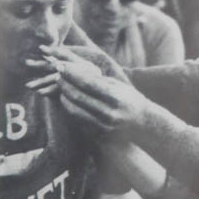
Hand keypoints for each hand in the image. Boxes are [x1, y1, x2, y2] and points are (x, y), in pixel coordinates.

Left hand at [35, 47, 154, 136]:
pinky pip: (77, 118)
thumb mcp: (117, 85)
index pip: (87, 83)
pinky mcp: (96, 133)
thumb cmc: (129, 98)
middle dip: (64, 83)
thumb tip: (74, 69)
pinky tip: (67, 97)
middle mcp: (108, 113)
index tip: (61, 65)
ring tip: (61, 85)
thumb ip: (97, 79)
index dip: (71, 74)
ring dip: (63, 95)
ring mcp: (101, 125)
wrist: (141, 123)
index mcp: (115, 98)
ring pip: (73, 109)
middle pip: (77, 96)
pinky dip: (69, 106)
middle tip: (57, 74)